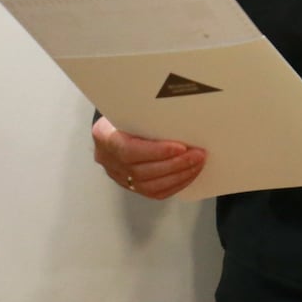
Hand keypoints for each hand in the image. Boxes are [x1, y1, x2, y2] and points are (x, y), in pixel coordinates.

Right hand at [91, 116, 206, 199]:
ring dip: (179, 175)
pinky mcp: (130, 185)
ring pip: (149, 186)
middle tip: (198, 155)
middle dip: (175, 164)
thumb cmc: (127, 114)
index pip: (128, 150)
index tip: (180, 148)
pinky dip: (176, 184)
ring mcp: (118, 175)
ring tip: (197, 163)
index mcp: (104, 136)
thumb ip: (149, 115)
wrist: (116, 125)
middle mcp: (108, 159)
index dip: (156, 152)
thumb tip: (181, 115)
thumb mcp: (132, 108)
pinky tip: (189, 173)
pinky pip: (155, 192)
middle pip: (141, 171)